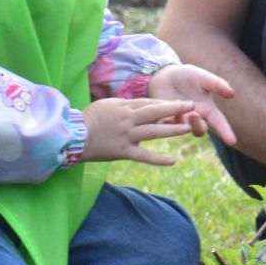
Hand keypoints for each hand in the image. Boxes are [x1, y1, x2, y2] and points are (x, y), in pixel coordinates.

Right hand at [81, 97, 201, 165]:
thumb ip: (126, 105)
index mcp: (124, 107)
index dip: (166, 103)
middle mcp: (127, 120)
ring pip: (153, 132)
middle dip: (175, 109)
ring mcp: (126, 135)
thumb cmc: (90, 118)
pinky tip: (172, 161)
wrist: (73, 136)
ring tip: (187, 129)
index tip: (181, 103)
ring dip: (171, 130)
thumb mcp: (108, 105)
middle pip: (155, 112)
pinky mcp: (123, 151)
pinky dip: (158, 159)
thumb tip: (143, 105)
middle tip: (192, 106)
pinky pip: (143, 156)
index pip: (149, 103)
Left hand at [146, 64, 236, 145]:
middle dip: (199, 126)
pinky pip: (165, 125)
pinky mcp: (164, 119)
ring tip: (177, 102)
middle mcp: (195, 117)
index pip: (219, 123)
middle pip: (200, 130)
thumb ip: (217, 84)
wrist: (164, 75)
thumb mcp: (203, 77)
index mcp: (208, 109)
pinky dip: (166, 117)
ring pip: (182, 130)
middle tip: (194, 115)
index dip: (226, 133)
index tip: (232, 142)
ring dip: (181, 120)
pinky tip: (164, 105)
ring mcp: (179, 120)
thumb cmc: (187, 76)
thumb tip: (232, 93)